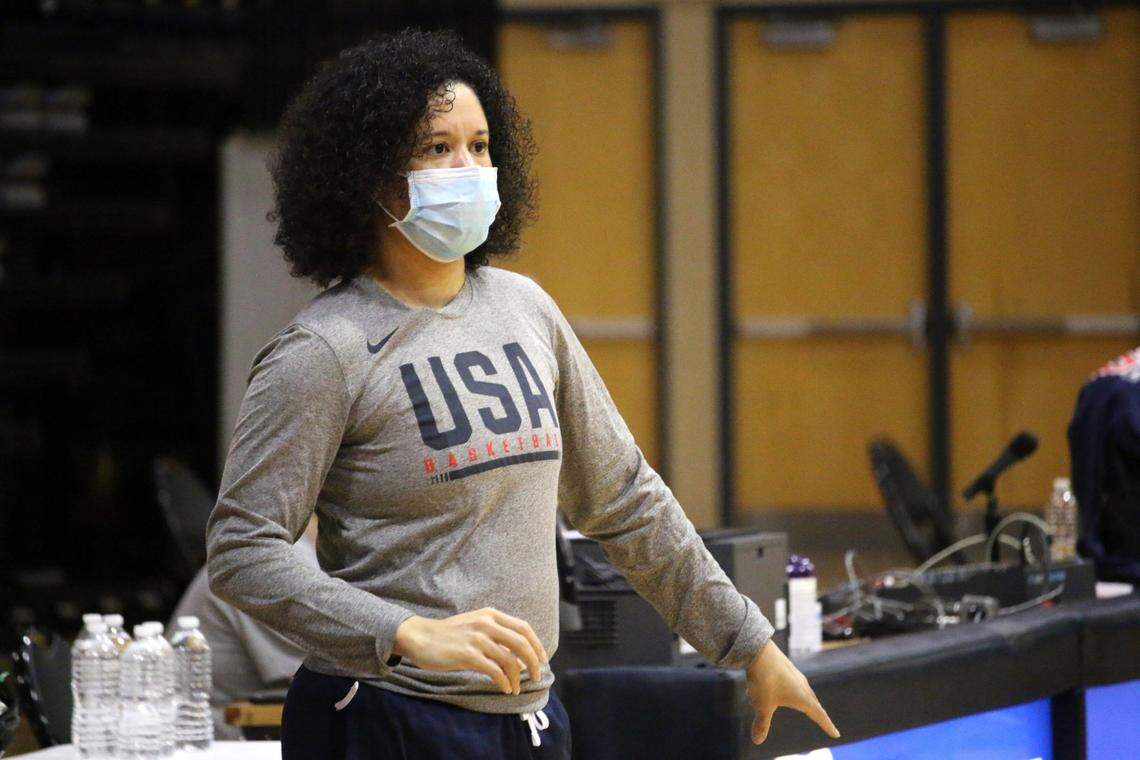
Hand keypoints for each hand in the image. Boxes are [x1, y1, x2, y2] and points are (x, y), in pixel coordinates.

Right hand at [392, 608, 548, 695]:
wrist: (420, 637)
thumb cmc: (448, 635)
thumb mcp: (475, 626)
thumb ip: (496, 636)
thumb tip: (520, 658)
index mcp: (491, 615)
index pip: (524, 628)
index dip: (537, 644)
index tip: (542, 659)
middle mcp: (487, 624)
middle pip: (522, 643)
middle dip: (534, 662)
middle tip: (536, 676)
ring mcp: (478, 639)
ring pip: (510, 660)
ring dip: (517, 677)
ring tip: (516, 688)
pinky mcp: (468, 655)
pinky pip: (495, 671)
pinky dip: (504, 682)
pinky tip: (504, 688)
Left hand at [745, 640, 839, 744]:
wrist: (759, 650)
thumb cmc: (764, 680)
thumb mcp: (762, 705)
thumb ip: (762, 723)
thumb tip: (757, 740)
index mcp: (802, 698)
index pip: (819, 715)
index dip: (827, 726)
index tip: (836, 734)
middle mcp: (802, 686)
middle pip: (813, 703)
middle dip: (817, 713)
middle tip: (824, 720)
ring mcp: (794, 674)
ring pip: (803, 690)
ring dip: (804, 700)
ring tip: (808, 705)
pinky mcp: (785, 667)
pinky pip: (791, 682)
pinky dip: (791, 690)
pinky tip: (785, 688)